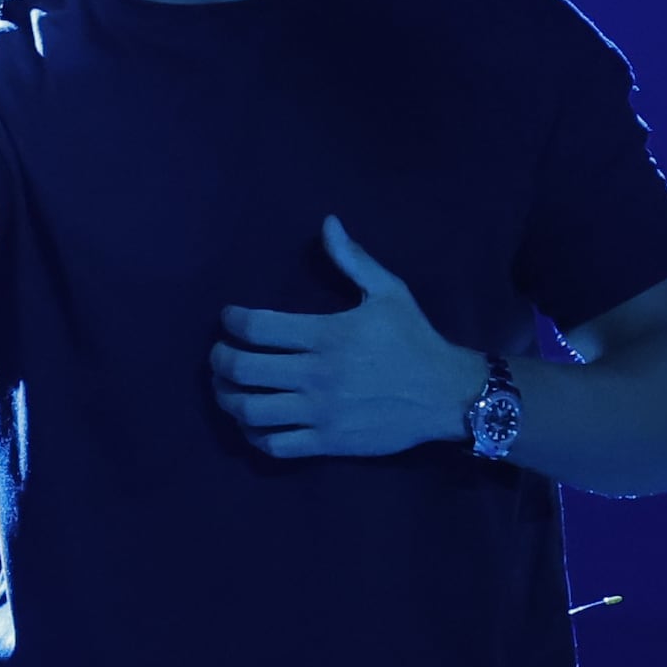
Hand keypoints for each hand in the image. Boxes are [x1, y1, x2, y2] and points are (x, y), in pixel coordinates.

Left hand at [214, 216, 481, 460]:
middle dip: (219, 360)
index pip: (258, 327)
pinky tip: (252, 422)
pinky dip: (253, 435)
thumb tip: (327, 222)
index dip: (232, 321)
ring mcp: (320, 412)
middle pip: (243, 370)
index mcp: (327, 335)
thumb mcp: (390, 291)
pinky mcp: (327, 442)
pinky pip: (275, 445)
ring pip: (250, 410)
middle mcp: (317, 375)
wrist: (447, 394)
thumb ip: (353, 259)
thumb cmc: (413, 340)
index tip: (228, 318)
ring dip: (227, 399)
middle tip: (218, 355)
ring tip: (225, 388)